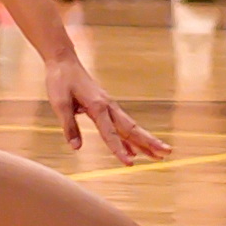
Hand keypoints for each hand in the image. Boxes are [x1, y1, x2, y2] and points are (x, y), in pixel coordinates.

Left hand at [43, 41, 169, 161]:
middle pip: (131, 129)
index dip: (119, 150)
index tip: (129, 165)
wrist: (64, 60)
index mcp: (97, 106)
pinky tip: (134, 151)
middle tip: (166, 154)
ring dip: (145, 141)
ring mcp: (109, 106)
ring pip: (130, 127)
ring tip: (159, 155)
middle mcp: (108, 106)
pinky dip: (129, 139)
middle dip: (149, 143)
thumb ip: (69, 126)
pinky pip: (121, 125)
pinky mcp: (105, 106)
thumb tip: (76, 147)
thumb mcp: (59, 103)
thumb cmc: (60, 80)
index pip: (110, 133)